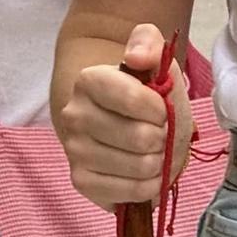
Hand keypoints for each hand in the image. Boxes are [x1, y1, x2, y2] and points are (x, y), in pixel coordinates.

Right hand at [58, 23, 193, 209]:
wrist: (122, 119)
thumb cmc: (143, 92)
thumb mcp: (154, 59)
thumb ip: (149, 43)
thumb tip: (136, 57)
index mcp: (88, 80)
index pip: (133, 99)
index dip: (159, 108)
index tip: (162, 109)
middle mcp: (74, 115)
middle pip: (140, 138)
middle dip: (162, 138)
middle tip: (160, 134)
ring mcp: (74, 150)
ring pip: (138, 167)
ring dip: (158, 163)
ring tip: (153, 152)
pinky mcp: (81, 182)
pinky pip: (129, 193)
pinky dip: (148, 186)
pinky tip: (145, 173)